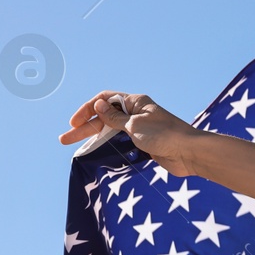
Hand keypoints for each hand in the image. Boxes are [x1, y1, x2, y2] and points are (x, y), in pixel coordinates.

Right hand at [58, 92, 202, 176]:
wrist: (190, 154)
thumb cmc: (165, 136)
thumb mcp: (135, 125)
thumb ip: (114, 118)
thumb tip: (98, 105)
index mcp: (135, 102)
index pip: (104, 100)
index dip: (87, 109)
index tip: (74, 122)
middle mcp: (136, 113)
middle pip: (105, 117)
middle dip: (85, 127)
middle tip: (64, 138)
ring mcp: (140, 128)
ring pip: (111, 130)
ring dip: (94, 137)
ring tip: (75, 147)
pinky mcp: (144, 143)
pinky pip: (121, 141)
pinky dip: (108, 145)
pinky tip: (97, 152)